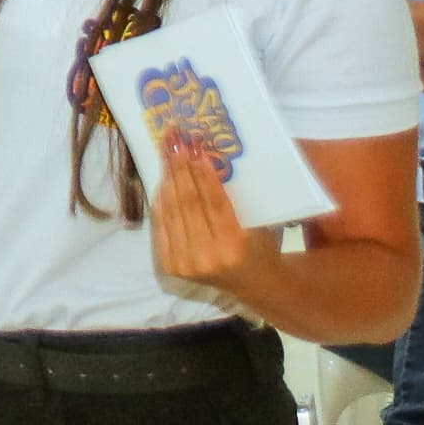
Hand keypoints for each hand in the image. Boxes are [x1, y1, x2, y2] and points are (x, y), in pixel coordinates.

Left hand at [146, 141, 267, 296]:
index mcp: (235, 246)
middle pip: (188, 203)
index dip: (202, 172)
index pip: (213, 202)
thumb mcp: (258, 222)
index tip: (194, 145)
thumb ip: (234, 197)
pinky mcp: (171, 266)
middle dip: (180, 167)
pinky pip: (162, 225)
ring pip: (172, 211)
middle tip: (174, 139)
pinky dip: (161, 200)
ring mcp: (185, 263)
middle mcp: (207, 257)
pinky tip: (162, 179)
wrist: (255, 285)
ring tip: (167, 152)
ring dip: (168, 178)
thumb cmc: (261, 247)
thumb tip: (205, 156)